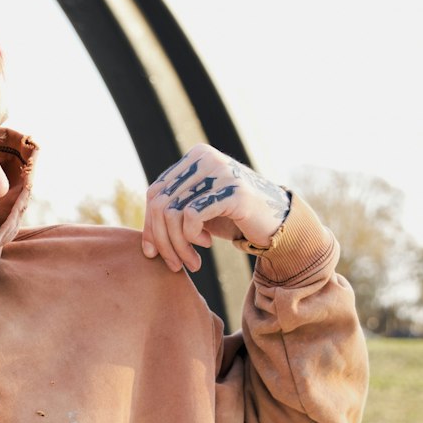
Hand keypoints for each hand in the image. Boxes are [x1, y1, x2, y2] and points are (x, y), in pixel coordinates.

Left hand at [142, 144, 289, 271]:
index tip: (154, 253)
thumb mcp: (199, 211)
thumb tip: (144, 242)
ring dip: (178, 246)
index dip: (150, 225)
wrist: (278, 221)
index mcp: (195, 157)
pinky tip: (206, 244)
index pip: (155, 192)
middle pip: (161, 204)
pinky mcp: (232, 191)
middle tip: (174, 264)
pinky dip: (191, 237)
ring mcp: (219, 172)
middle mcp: (205, 158)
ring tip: (192, 261)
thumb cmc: (234, 217)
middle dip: (163, 241)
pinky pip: (191, 216)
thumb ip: (172, 213)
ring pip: (173, 213)